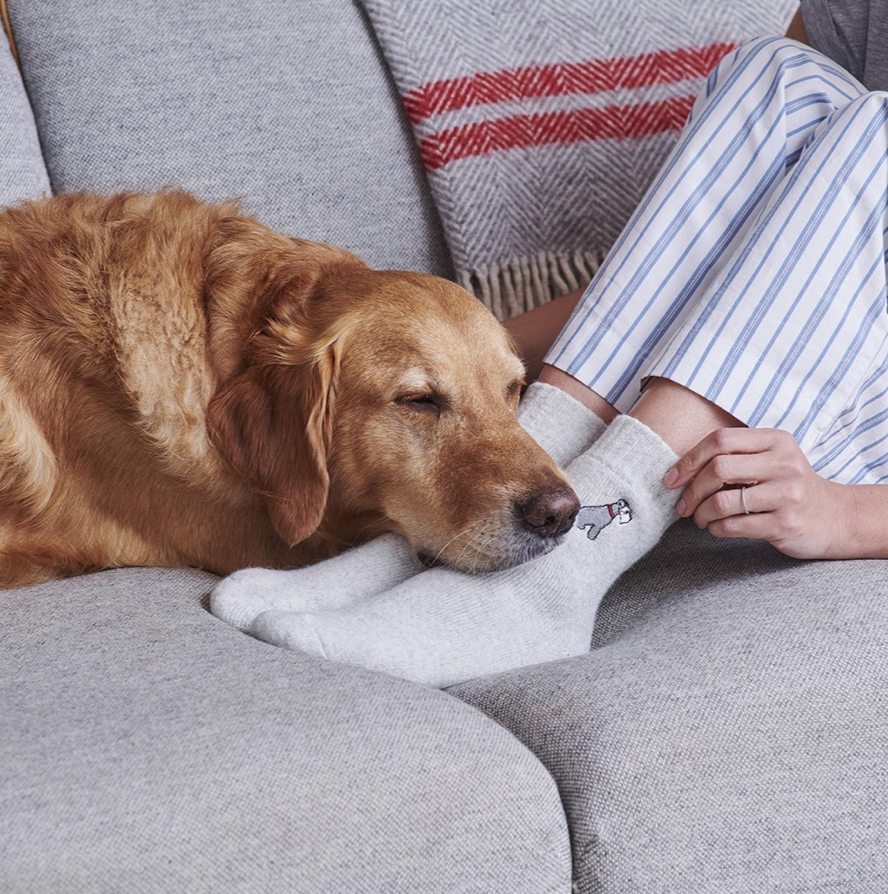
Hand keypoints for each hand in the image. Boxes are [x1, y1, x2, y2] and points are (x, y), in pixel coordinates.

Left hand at [663, 427, 851, 558]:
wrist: (836, 517)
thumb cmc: (788, 486)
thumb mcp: (771, 459)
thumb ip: (735, 455)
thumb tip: (679, 469)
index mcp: (776, 440)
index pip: (720, 440)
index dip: (689, 459)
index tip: (671, 478)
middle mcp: (784, 463)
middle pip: (718, 468)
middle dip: (692, 489)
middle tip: (683, 505)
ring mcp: (787, 494)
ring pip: (723, 500)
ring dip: (702, 513)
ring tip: (700, 519)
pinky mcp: (785, 523)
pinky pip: (734, 525)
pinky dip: (716, 528)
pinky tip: (716, 528)